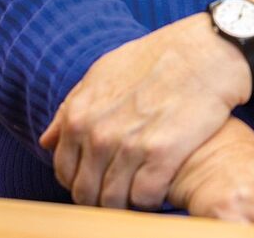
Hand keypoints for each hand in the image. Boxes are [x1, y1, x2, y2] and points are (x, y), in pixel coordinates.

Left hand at [39, 14, 249, 207]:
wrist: (206, 51)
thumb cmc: (156, 58)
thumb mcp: (104, 72)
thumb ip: (73, 107)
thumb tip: (47, 140)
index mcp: (80, 115)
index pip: (65, 172)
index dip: (81, 181)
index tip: (100, 180)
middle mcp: (99, 133)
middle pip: (86, 193)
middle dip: (101, 198)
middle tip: (122, 191)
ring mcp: (130, 145)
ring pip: (114, 201)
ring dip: (127, 203)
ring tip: (141, 193)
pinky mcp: (162, 154)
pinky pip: (145, 198)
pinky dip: (152, 201)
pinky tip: (161, 188)